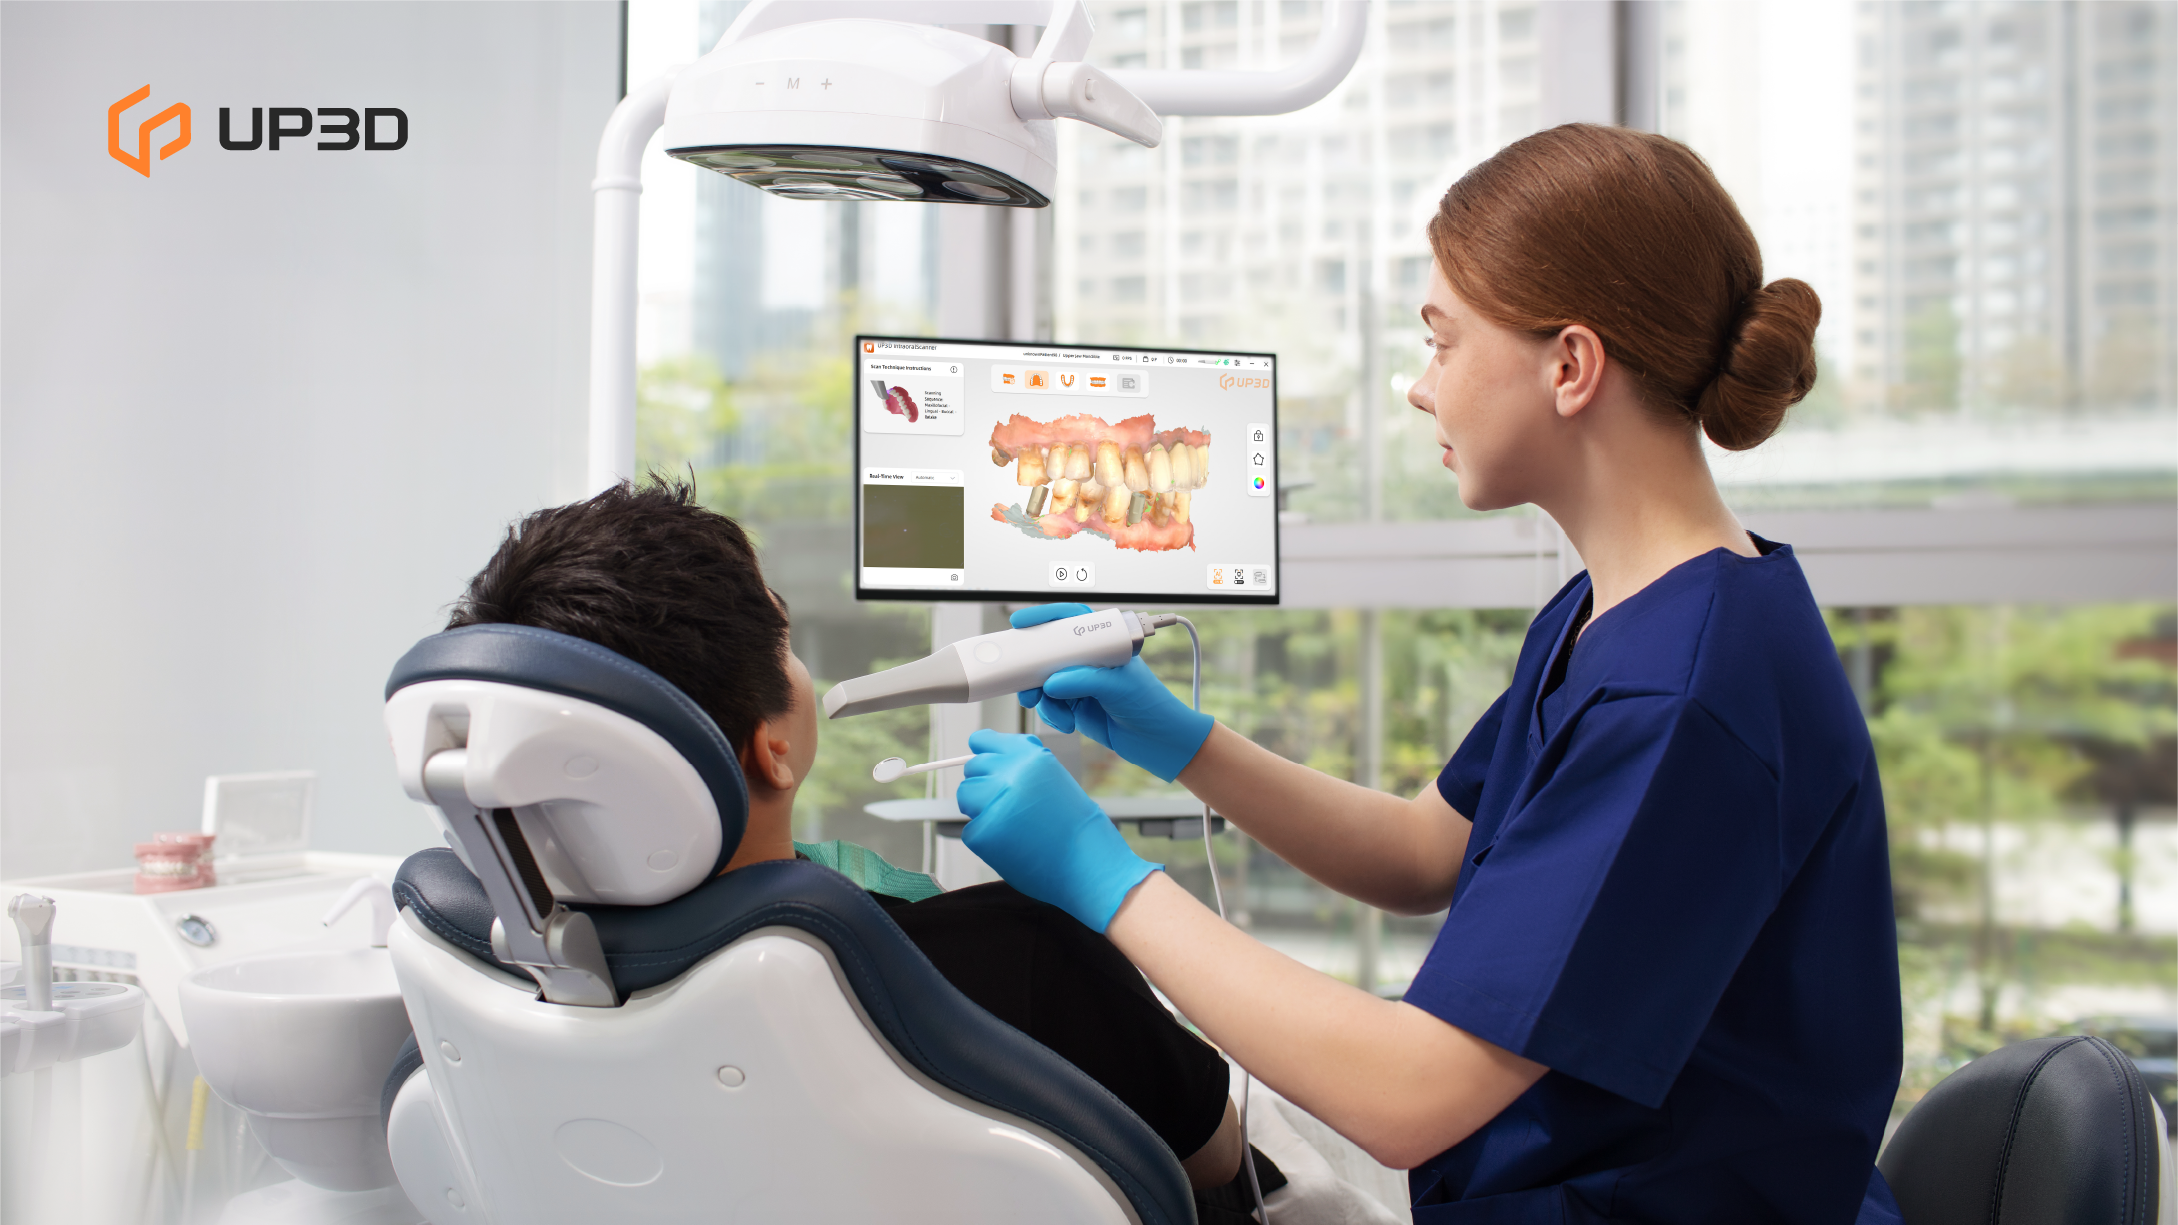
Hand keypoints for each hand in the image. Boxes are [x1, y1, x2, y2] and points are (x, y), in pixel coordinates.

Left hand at [954, 729, 1159, 932]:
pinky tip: (1012, 845)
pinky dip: (986, 839)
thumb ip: (1023, 765)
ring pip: (965, 796)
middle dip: (985, 785)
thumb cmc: (1076, 827)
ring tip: (1010, 825)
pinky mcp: (983, 833)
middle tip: (1010, 807)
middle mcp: (1010, 773)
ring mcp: (994, 802)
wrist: (1090, 865)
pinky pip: (971, 830)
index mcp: (1030, 756)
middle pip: (973, 769)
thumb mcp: (1055, 779)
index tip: (985, 763)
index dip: (983, 753)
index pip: (984, 740)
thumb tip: (988, 755)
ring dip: (979, 808)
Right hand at [1009, 603, 1214, 782]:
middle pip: (1050, 652)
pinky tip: (1066, 722)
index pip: (1071, 621)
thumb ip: (1083, 681)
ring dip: (1041, 696)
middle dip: (1032, 665)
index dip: (1045, 618)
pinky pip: (1050, 705)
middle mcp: (1090, 660)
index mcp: (1106, 643)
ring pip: (1045, 681)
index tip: (1022, 622)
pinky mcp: (1075, 706)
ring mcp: (1080, 683)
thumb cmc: (1153, 707)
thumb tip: (1051, 683)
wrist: (1159, 743)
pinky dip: (1051, 714)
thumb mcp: (1119, 687)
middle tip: (1021, 676)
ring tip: (1045, 706)